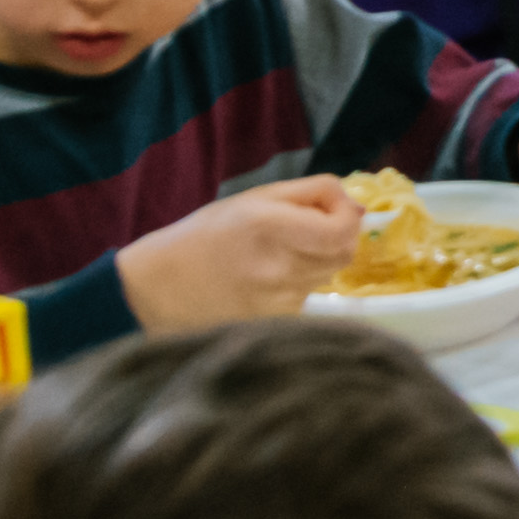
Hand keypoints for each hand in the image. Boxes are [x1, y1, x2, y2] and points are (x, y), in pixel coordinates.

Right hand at [114, 176, 364, 331]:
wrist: (160, 288)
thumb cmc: (206, 236)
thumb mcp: (255, 199)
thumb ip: (312, 194)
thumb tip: (358, 207)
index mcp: (271, 226)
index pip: (342, 230)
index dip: (348, 217)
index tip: (334, 211)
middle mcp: (279, 266)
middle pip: (343, 254)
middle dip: (336, 237)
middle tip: (308, 230)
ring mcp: (279, 300)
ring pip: (327, 276)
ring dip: (317, 261)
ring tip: (279, 255)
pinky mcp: (277, 324)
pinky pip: (308, 298)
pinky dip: (299, 285)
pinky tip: (267, 281)